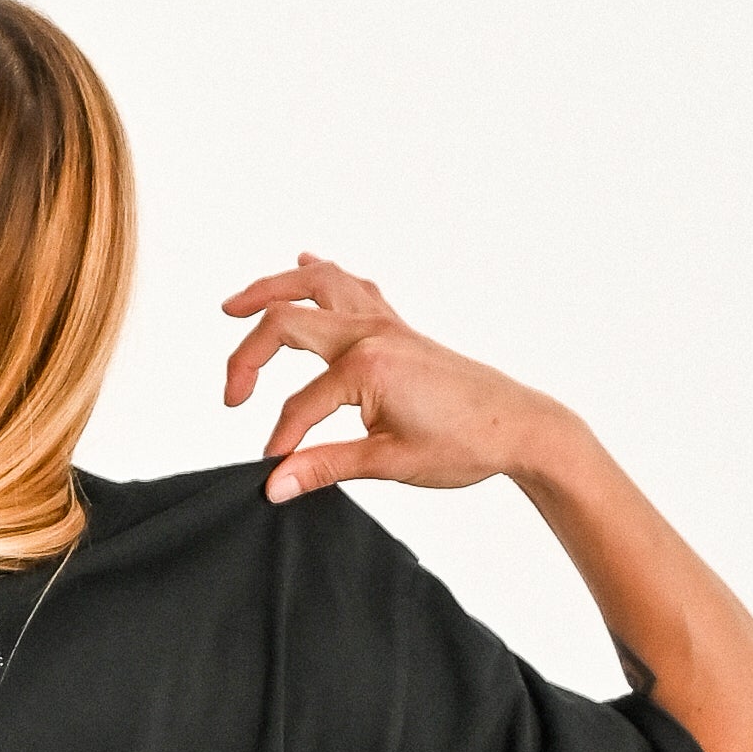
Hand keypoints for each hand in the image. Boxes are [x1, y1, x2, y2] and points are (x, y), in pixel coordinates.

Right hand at [222, 258, 562, 501]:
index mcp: (367, 367)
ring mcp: (387, 325)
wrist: (521, 427)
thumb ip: (324, 467)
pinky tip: (305, 266)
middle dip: (247, 357)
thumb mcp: (390, 462)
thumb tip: (273, 485)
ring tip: (236, 306)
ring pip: (318, 284)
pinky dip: (322, 277)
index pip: (299, 405)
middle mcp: (372, 334)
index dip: (280, 441)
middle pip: (287, 321)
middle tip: (231, 395)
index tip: (274, 471)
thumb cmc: (466, 444)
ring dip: (273, 288)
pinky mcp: (399, 327)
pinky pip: (353, 286)